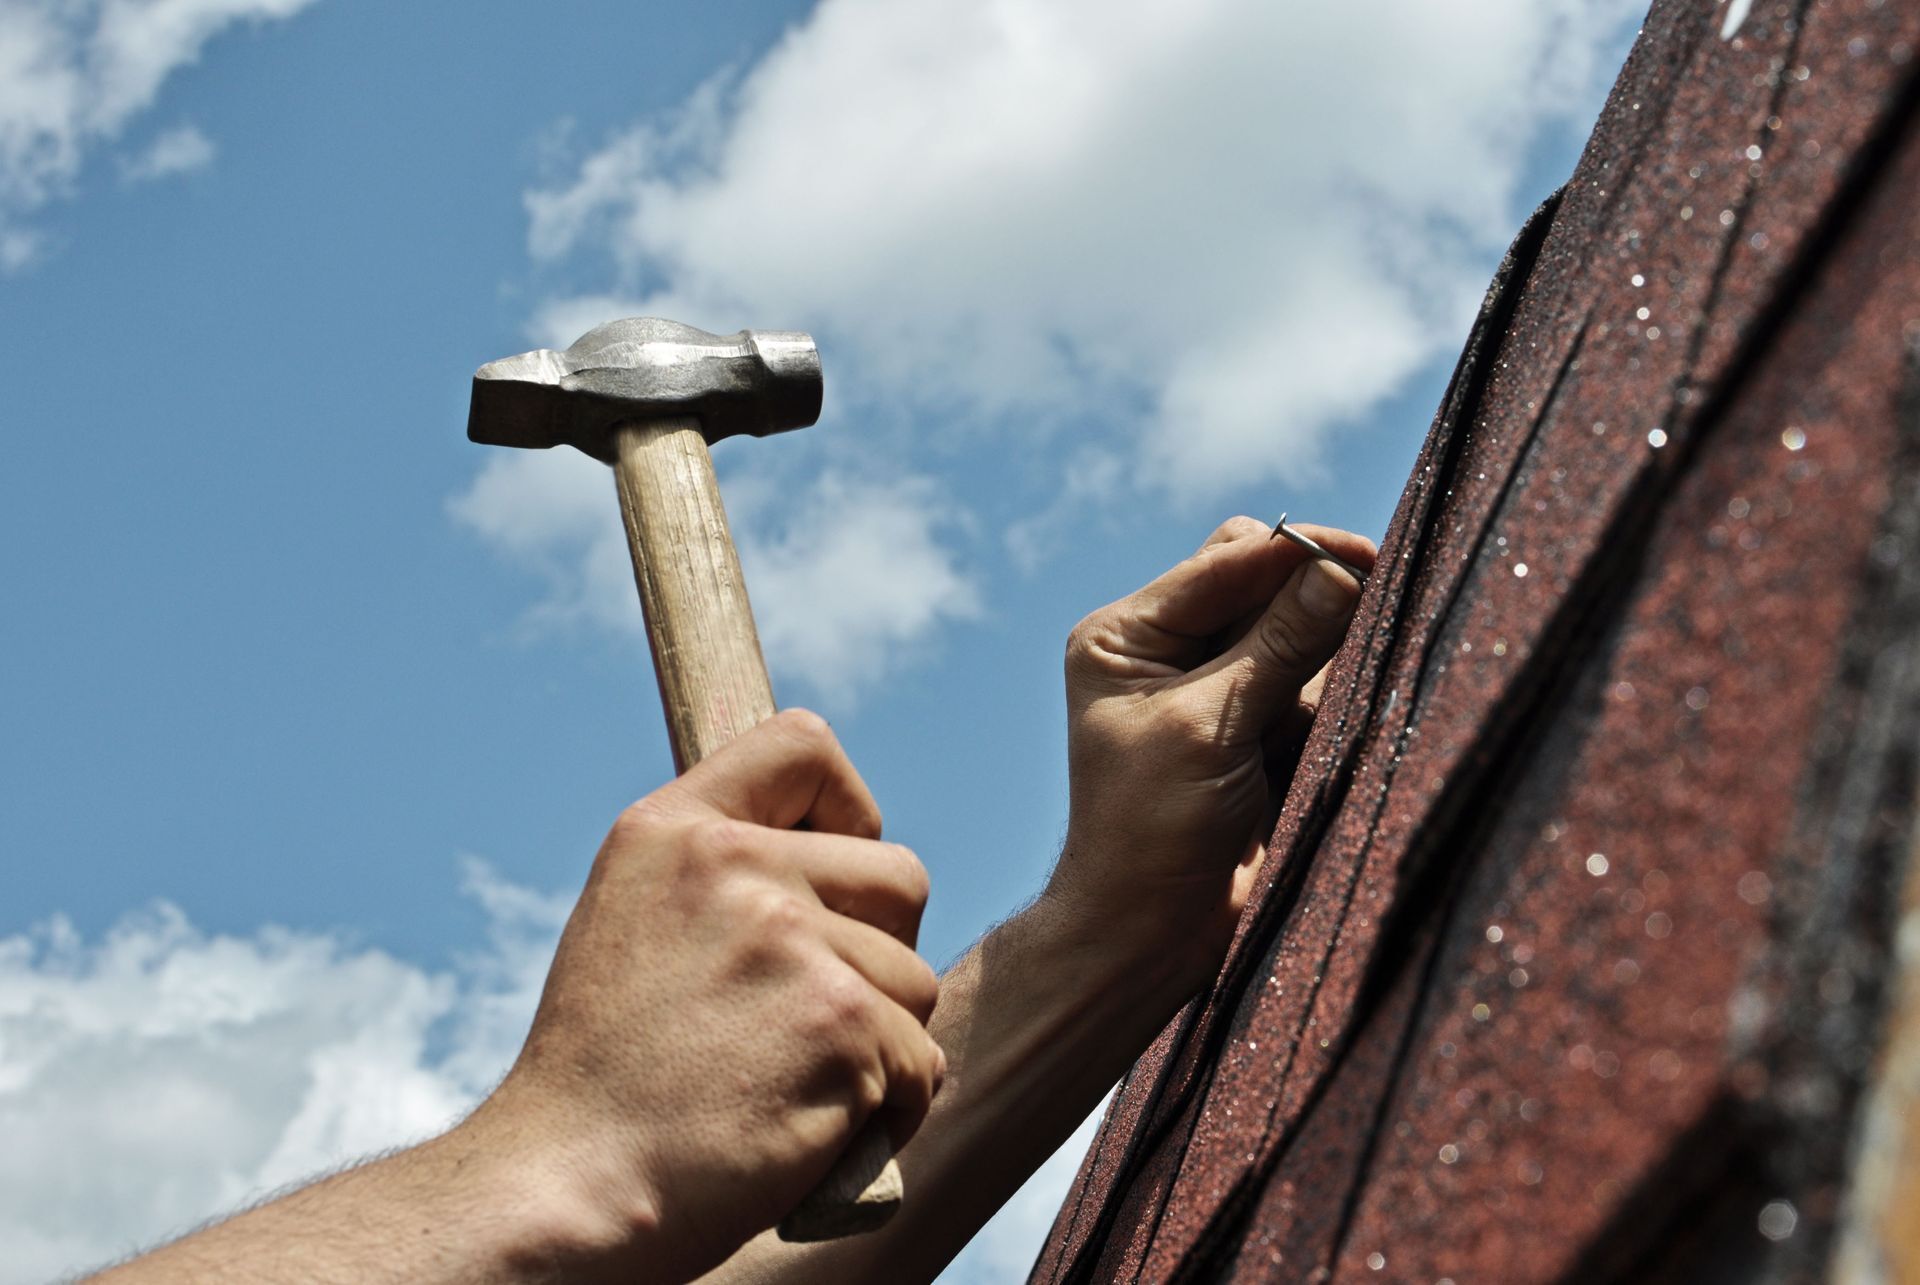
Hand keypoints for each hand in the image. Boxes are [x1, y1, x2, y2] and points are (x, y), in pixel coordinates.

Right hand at [461, 711, 943, 1282]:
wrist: (568, 1190)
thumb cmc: (604, 1079)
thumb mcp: (631, 922)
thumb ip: (720, 871)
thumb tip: (834, 851)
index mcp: (673, 829)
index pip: (805, 744)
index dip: (847, 809)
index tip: (832, 876)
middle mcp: (732, 865)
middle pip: (899, 876)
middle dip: (880, 951)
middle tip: (804, 1016)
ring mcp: (790, 941)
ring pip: (914, 980)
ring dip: (880, 1043)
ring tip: (787, 1082)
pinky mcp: (841, 1023)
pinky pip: (922, 1060)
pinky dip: (888, 1109)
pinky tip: (812, 1129)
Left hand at [1050, 516, 1374, 992]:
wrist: (1153, 935)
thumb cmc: (1151, 831)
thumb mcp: (1209, 727)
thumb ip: (1278, 644)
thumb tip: (1344, 569)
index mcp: (1127, 634)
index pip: (1228, 561)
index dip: (1299, 555)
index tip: (1368, 558)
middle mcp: (1168, 649)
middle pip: (1267, 583)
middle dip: (1315, 603)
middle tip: (1364, 625)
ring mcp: (1218, 688)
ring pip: (1302, 631)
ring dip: (1328, 656)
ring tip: (1320, 711)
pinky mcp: (1260, 729)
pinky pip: (1315, 685)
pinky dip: (1334, 697)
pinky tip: (1332, 732)